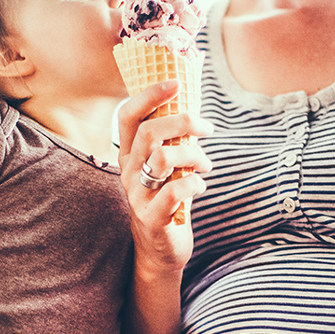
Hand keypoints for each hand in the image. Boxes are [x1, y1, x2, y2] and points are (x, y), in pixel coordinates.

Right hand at [118, 80, 212, 272]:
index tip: (175, 83)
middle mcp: (128, 172)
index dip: (149, 95)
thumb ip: (173, 141)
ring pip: (163, 158)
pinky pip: (175, 190)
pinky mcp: (152, 217)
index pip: (128, 116)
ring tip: (206, 164)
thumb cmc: (169, 200)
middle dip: (183, 122)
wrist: (160, 250)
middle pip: (149, 132)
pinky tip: (199, 186)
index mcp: (129, 155)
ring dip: (194, 155)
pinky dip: (195, 183)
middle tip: (207, 128)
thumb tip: (194, 107)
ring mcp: (137, 195)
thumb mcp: (167, 168)